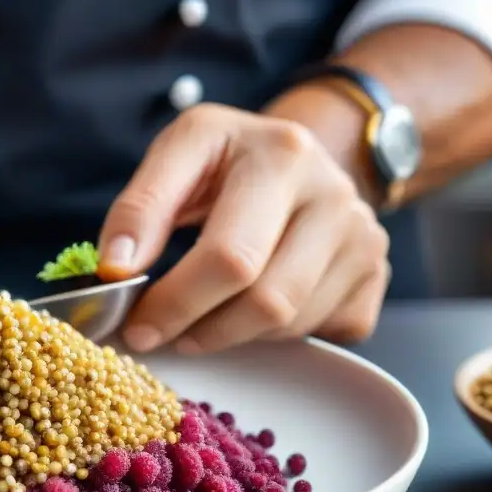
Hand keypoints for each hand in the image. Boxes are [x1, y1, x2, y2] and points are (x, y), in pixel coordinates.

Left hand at [98, 103, 390, 353]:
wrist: (300, 155)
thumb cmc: (228, 160)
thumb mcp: (180, 154)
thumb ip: (141, 207)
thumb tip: (115, 269)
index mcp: (281, 154)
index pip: (227, 255)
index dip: (174, 301)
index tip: (132, 324)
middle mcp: (334, 194)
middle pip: (265, 299)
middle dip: (196, 327)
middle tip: (155, 333)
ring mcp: (364, 239)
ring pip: (288, 324)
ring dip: (229, 334)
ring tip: (198, 313)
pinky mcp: (375, 278)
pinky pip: (318, 336)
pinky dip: (272, 337)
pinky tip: (247, 309)